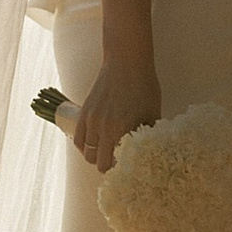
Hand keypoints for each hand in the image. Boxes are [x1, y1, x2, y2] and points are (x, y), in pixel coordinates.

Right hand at [68, 54, 161, 173]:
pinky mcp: (84, 112)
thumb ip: (149, 134)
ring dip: (95, 156)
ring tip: (106, 152)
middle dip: (106, 165)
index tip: (126, 168)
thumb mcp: (153, 112)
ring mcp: (91, 120)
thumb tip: (150, 150)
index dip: (119, 170)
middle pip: (97, 162)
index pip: (113, 164)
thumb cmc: (144, 86)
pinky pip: (78, 138)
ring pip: (86, 152)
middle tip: (117, 162)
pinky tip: (94, 144)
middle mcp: (103, 128)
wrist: (126, 62)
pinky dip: (84, 146)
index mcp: (121, 130)